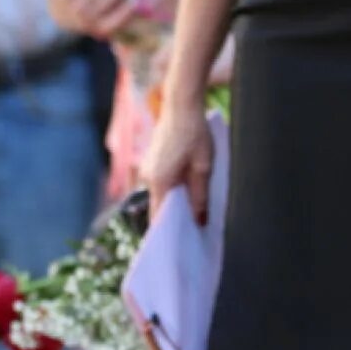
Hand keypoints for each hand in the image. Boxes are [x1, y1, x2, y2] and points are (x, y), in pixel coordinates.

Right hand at [143, 100, 214, 223]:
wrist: (181, 106)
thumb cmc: (194, 134)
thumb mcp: (203, 168)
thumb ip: (200, 196)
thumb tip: (199, 221)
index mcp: (159, 182)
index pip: (158, 217)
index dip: (169, 231)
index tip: (181, 243)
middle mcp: (147, 177)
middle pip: (159, 206)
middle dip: (175, 217)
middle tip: (194, 227)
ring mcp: (147, 168)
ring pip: (160, 193)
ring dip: (174, 201)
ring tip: (194, 207)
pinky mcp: (151, 160)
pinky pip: (160, 182)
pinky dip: (171, 188)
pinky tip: (187, 187)